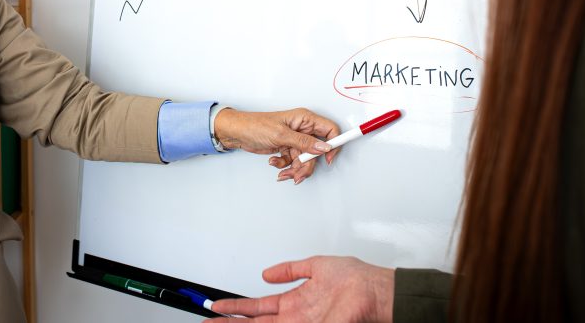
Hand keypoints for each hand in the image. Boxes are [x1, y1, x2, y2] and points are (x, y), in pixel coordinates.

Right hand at [207, 256, 393, 322]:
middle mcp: (296, 318)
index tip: (217, 306)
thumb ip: (291, 270)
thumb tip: (267, 273)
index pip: (258, 308)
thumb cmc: (356, 280)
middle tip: (207, 322)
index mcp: (296, 302)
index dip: (237, 308)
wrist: (376, 291)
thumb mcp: (316, 266)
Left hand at [213, 108, 340, 183]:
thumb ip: (304, 142)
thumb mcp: (281, 134)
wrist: (237, 133)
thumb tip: (323, 147)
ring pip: (305, 160)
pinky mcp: (287, 148)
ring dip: (295, 169)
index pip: (330, 130)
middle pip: (318, 151)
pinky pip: (294, 162)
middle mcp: (302, 129)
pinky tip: (275, 164)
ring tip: (283, 173)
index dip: (333, 144)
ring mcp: (295, 140)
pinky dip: (286, 167)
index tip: (327, 159)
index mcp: (305, 119)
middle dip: (307, 165)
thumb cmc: (256, 125)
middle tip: (297, 173)